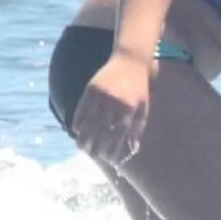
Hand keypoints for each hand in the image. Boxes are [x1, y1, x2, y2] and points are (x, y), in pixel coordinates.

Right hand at [71, 50, 150, 164]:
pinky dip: (78, 120)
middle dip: (97, 146)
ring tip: (81, 147)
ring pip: (90, 121)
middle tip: (93, 156)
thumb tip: (133, 150)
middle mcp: (115, 103)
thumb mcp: (143, 108)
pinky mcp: (92, 88)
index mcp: (129, 110)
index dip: (113, 149)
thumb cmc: (139, 87)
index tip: (110, 159)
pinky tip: (76, 130)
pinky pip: (82, 108)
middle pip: (102, 131)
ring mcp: (102, 95)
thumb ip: (138, 129)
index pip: (119, 136)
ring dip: (84, 136)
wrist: (130, 60)